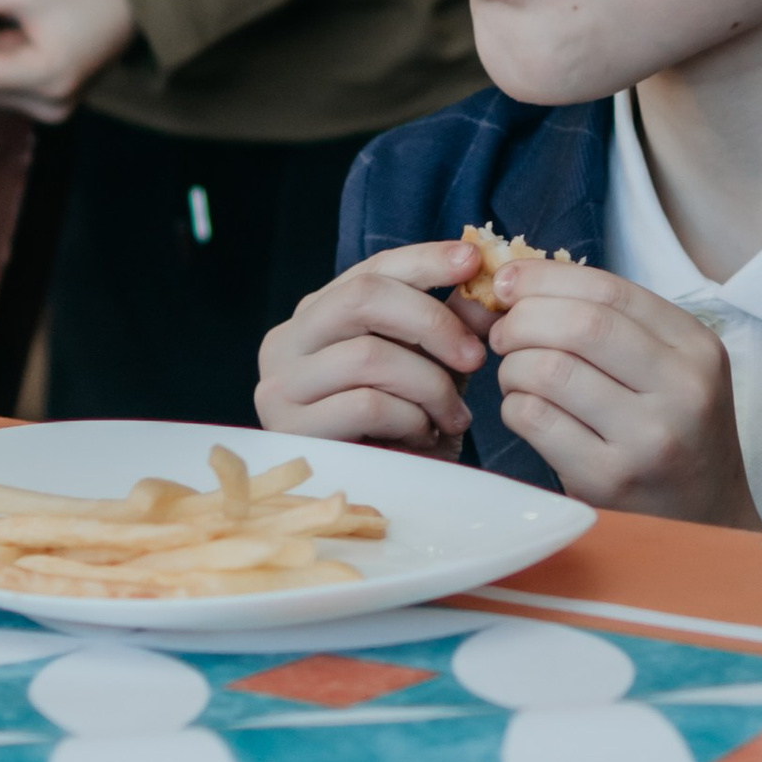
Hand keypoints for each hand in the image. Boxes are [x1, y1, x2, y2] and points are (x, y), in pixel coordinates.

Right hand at [255, 240, 490, 453]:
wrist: (385, 501)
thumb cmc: (405, 429)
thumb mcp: (433, 366)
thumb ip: (450, 322)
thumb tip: (480, 273)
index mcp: (317, 316)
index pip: (371, 270)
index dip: (424, 260)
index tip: (473, 261)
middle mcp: (286, 342)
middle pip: (363, 297)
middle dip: (432, 321)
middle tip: (475, 357)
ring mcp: (281, 386)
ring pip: (368, 354)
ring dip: (429, 384)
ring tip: (454, 416)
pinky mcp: (292, 429)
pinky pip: (366, 404)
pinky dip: (410, 418)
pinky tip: (423, 436)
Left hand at [487, 258, 760, 526]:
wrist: (707, 517)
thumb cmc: (676, 429)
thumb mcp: (673, 366)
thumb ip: (614, 321)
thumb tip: (518, 281)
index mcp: (697, 348)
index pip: (610, 290)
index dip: (545, 278)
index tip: (507, 281)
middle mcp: (681, 390)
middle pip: (580, 325)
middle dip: (522, 319)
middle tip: (503, 333)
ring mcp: (646, 439)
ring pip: (549, 370)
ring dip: (513, 365)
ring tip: (516, 373)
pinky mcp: (608, 480)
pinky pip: (535, 419)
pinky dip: (514, 405)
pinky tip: (526, 409)